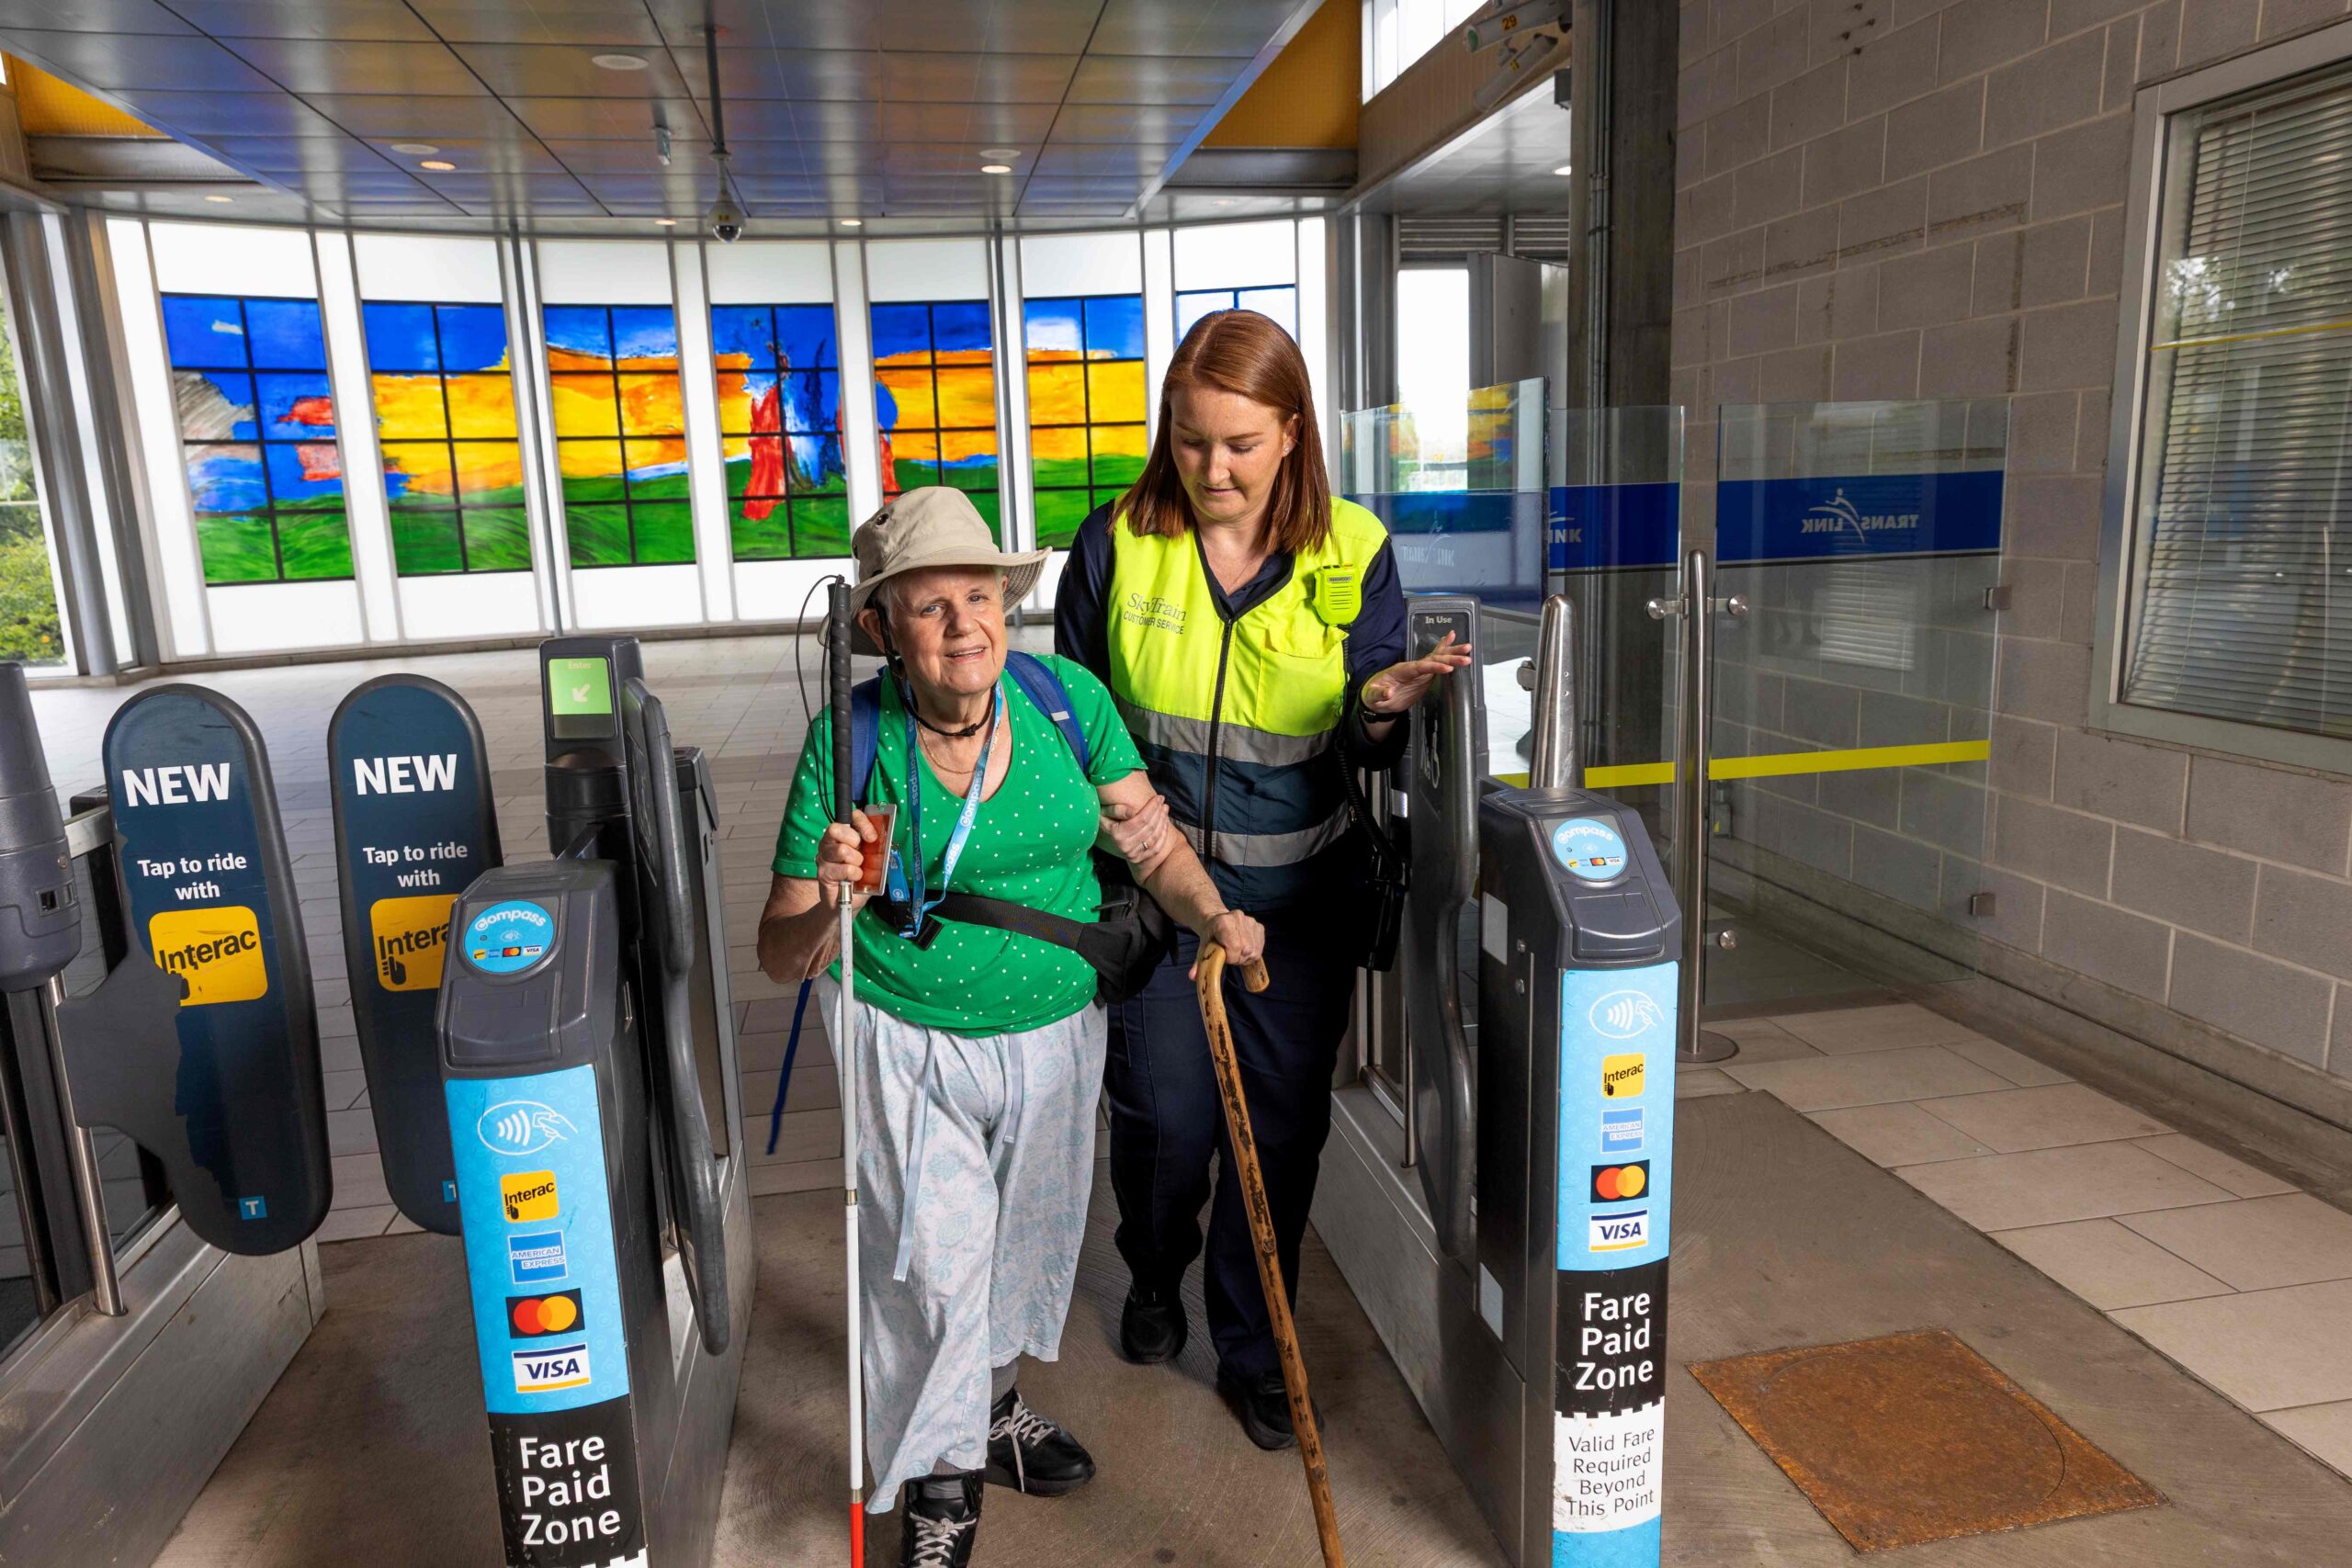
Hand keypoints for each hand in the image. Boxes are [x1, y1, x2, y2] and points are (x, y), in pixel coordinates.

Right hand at [814, 809, 881, 911]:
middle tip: (860, 855)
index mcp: (842, 835)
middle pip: (836, 829)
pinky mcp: (823, 873)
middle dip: (854, 841)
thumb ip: (875, 847)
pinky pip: (843, 869)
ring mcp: (824, 857)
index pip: (850, 816)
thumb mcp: (872, 859)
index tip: (872, 837)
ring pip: (841, 850)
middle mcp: (829, 843)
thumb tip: (884, 838)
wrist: (847, 903)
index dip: (863, 823)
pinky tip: (854, 879)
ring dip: (856, 861)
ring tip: (858, 869)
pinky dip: (854, 874)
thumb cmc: (860, 878)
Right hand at [1099, 792, 1171, 863]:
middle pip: (1149, 828)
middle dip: (1158, 812)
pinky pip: (1156, 848)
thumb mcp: (1105, 811)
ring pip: (1154, 837)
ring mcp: (1132, 855)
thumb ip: (1117, 810)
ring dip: (1162, 821)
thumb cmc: (1105, 818)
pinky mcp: (1138, 859)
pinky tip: (1165, 822)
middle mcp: (1125, 847)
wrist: (1106, 834)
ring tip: (1164, 809)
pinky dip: (1163, 835)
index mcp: (1117, 835)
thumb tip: (1132, 811)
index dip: (1152, 807)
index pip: (1141, 820)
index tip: (1158, 797)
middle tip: (1162, 801)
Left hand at [1189, 909, 1265, 978]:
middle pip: (1245, 949)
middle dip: (1238, 958)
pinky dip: (1252, 953)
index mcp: (1223, 922)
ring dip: (1246, 957)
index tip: (1224, 958)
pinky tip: (1243, 949)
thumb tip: (1193, 977)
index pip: (1234, 946)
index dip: (1231, 957)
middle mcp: (1238, 918)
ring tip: (1236, 952)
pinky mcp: (1259, 927)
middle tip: (1229, 956)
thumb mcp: (1202, 948)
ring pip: (1254, 950)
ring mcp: (1250, 922)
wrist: (1217, 920)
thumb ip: (1199, 963)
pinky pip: (1259, 947)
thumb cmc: (1210, 936)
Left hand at [1361, 631, 1475, 716]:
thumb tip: (1389, 692)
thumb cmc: (1373, 695)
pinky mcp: (1423, 676)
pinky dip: (1445, 653)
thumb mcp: (1372, 696)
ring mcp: (1419, 671)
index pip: (1420, 667)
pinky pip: (1436, 663)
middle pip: (1433, 659)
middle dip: (1449, 657)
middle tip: (1466, 657)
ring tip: (1468, 648)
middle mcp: (1412, 667)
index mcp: (1401, 670)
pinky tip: (1454, 645)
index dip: (1434, 666)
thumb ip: (1379, 693)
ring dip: (1452, 653)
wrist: (1376, 699)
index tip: (1448, 668)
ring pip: (1437, 658)